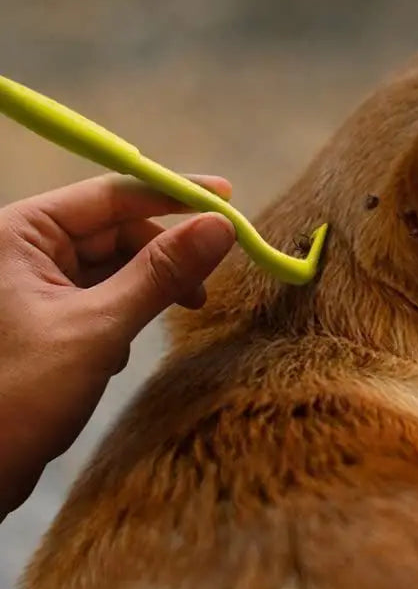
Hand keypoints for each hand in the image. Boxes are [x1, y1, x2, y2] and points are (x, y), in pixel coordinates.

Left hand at [0, 174, 235, 518]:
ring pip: (112, 266)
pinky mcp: (43, 317)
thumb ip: (160, 274)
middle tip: (205, 285)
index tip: (226, 198)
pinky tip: (119, 351)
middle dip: (162, 255)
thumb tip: (220, 227)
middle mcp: (23, 248)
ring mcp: (31, 284)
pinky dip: (124, 315)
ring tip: (164, 321)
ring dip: (145, 291)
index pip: (110, 194)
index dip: (172, 194)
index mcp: (20, 232)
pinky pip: (100, 296)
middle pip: (115, 229)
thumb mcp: (99, 329)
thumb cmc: (18, 395)